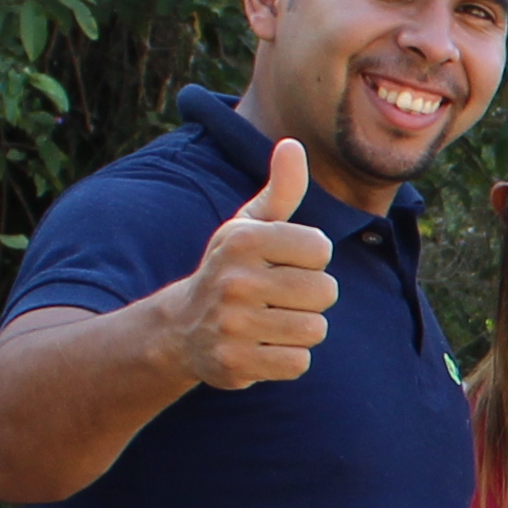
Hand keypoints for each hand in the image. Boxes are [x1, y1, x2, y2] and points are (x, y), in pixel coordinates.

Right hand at [174, 141, 334, 388]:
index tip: (284, 263)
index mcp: (243, 239)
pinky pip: (299, 363)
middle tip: (280, 297)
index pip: (321, 249)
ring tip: (271, 321)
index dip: (311, 259)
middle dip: (311, 297)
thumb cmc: (231, 268)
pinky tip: (264, 347)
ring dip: (302, 329)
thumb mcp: (249, 226)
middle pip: (325, 292)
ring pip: (315, 330)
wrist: (181, 328)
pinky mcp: (235, 363)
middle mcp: (235, 280)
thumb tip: (292, 144)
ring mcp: (232, 324)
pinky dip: (289, 359)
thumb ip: (281, 190)